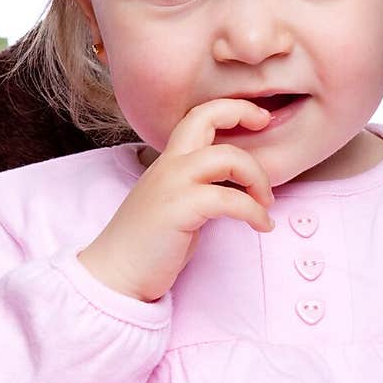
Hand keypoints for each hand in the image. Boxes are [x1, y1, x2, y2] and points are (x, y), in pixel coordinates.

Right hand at [78, 99, 274, 302]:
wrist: (116, 273)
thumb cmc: (149, 244)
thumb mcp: (176, 202)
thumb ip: (201, 186)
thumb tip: (237, 184)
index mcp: (168, 161)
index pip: (197, 116)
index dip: (230, 108)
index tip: (257, 118)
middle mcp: (169, 164)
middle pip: (205, 116)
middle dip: (241, 112)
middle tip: (266, 126)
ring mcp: (173, 184)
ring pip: (227, 157)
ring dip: (257, 177)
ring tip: (266, 202)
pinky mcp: (180, 209)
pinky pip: (230, 199)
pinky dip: (254, 211)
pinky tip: (261, 225)